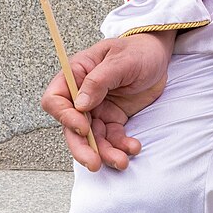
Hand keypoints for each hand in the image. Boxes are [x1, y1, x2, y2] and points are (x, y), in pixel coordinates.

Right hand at [40, 32, 175, 173]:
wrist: (158, 55)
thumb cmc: (137, 50)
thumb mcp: (120, 60)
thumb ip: (99, 80)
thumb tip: (80, 105)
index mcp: (76, 75)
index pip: (55, 100)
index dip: (64, 117)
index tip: (83, 127)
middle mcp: (82, 96)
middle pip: (72, 127)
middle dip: (82, 147)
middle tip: (94, 162)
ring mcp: (97, 109)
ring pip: (93, 139)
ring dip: (105, 153)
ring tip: (122, 161)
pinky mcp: (113, 119)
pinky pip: (113, 139)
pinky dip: (121, 147)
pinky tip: (133, 147)